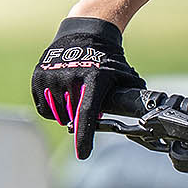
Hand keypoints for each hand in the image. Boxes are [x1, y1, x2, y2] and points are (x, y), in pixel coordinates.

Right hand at [31, 16, 143, 158]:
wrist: (83, 33)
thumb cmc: (106, 57)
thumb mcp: (122, 71)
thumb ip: (132, 90)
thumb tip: (149, 107)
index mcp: (93, 79)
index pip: (86, 113)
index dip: (85, 136)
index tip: (83, 154)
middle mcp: (71, 76)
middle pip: (72, 116)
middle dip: (80, 118)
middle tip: (86, 105)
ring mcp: (52, 76)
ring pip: (56, 114)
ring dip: (65, 114)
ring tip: (75, 97)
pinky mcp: (38, 76)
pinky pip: (44, 107)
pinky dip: (52, 108)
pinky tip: (62, 96)